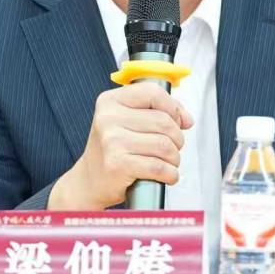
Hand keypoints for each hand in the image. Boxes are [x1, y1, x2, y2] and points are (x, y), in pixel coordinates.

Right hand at [48, 82, 193, 208]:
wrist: (89, 181)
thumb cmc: (112, 150)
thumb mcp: (128, 121)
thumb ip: (159, 111)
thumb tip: (186, 119)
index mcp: (110, 101)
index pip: (153, 92)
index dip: (173, 108)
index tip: (177, 121)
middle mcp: (108, 118)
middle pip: (164, 121)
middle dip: (177, 138)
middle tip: (172, 148)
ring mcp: (111, 141)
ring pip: (165, 145)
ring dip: (174, 158)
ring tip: (167, 162)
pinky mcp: (118, 164)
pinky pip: (159, 167)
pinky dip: (170, 174)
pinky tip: (165, 175)